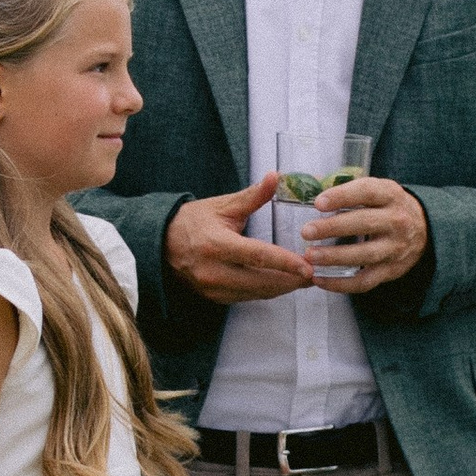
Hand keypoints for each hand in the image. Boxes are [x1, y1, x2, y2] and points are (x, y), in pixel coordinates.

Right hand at [166, 175, 313, 307]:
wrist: (161, 244)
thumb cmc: (193, 221)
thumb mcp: (222, 205)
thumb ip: (252, 196)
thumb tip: (275, 177)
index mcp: (217, 244)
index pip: (257, 256)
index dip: (284, 263)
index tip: (307, 268)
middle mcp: (214, 270)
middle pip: (261, 281)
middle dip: (290, 280)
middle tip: (314, 275)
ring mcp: (212, 288)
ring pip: (256, 293)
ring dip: (281, 288)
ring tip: (303, 280)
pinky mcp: (213, 298)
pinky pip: (246, 298)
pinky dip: (266, 292)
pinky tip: (281, 284)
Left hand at [299, 173, 427, 293]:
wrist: (424, 230)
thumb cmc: (388, 208)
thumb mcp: (378, 191)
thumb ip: (349, 191)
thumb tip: (311, 191)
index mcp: (390, 195)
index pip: (367, 192)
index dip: (342, 196)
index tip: (318, 203)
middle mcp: (396, 221)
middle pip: (364, 223)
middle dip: (333, 228)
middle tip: (307, 231)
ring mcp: (395, 248)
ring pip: (364, 254)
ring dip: (335, 257)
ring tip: (311, 256)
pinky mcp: (391, 271)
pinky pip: (365, 281)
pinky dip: (341, 284)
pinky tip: (320, 279)